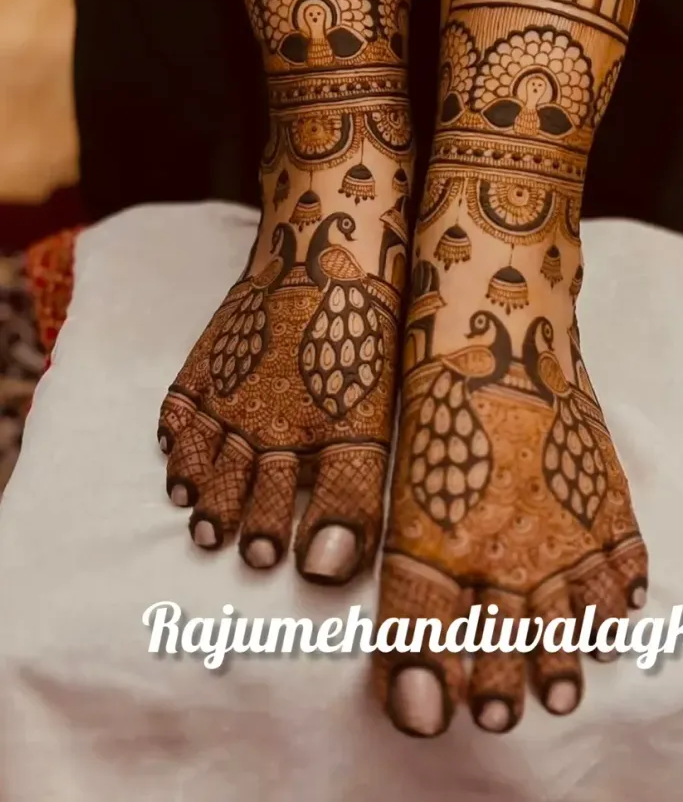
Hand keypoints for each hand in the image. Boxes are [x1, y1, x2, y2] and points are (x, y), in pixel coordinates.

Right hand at [159, 207, 405, 581]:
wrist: (323, 250)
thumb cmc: (363, 334)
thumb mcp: (372, 419)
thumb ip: (351, 497)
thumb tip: (324, 572)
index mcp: (305, 439)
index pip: (283, 499)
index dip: (278, 528)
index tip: (271, 562)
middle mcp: (258, 421)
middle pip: (240, 479)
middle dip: (233, 514)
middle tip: (223, 544)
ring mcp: (228, 388)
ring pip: (206, 450)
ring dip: (200, 484)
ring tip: (194, 515)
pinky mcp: (211, 357)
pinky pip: (179, 403)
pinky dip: (173, 431)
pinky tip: (170, 450)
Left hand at [375, 287, 646, 735]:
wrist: (503, 328)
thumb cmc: (438, 396)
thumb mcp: (403, 478)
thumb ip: (404, 560)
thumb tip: (364, 619)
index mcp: (446, 544)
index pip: (435, 631)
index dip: (430, 676)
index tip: (434, 717)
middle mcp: (511, 550)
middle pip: (507, 636)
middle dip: (502, 679)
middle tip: (505, 716)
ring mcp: (567, 526)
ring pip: (570, 614)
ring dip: (565, 655)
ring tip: (563, 693)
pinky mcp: (606, 495)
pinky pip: (625, 558)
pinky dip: (624, 591)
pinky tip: (622, 612)